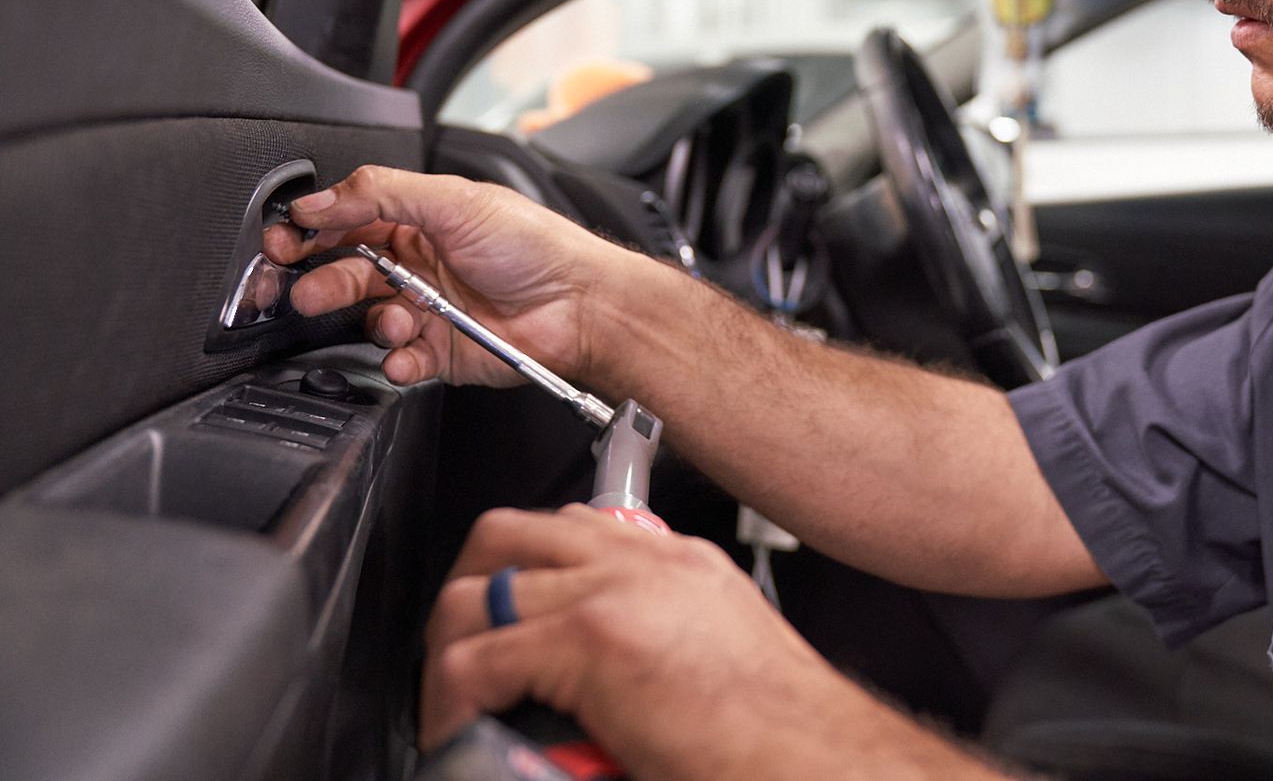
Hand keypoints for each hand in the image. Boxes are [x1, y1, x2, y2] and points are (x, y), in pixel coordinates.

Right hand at [262, 166, 620, 390]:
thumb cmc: (536, 246)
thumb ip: (381, 193)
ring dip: (371, 321)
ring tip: (397, 319)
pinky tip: (407, 352)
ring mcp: (426, 311)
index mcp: (416, 220)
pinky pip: (397, 363)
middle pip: (343, 274)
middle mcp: (416, 265)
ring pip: (368, 320)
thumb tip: (321, 198)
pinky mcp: (439, 353)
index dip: (310, 233)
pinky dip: (394, 361)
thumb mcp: (455, 200)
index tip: (285, 242)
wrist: (582, 305)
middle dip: (318, 282)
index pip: (345, 222)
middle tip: (303, 290)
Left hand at [419, 507, 845, 775]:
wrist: (814, 753)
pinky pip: (474, 661)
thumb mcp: (725, 653)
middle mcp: (645, 563)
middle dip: (467, 586)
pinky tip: (460, 726)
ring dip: (448, 647)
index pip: (578, 528)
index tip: (511, 609)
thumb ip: (671, 641)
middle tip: (458, 645)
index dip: (526, 567)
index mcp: (681, 565)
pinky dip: (450, 699)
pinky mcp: (588, 641)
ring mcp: (612, 593)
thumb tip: (618, 684)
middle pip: (510, 534)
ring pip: (476, 592)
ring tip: (451, 697)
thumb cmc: (784, 728)